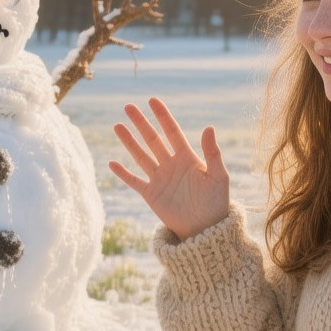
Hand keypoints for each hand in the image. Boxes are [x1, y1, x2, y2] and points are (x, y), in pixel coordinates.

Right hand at [110, 97, 229, 240]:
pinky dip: (123, 173)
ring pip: (141, 156)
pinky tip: (112, 163)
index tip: (153, 100)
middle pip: (152, 139)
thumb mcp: (219, 177)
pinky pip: (134, 181)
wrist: (206, 230)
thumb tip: (209, 127)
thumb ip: (213, 153)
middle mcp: (171, 165)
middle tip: (128, 106)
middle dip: (141, 123)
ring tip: (118, 126)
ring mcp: (160, 179)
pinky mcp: (151, 195)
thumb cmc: (217, 203)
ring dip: (129, 142)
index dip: (163, 116)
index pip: (172, 132)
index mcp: (188, 158)